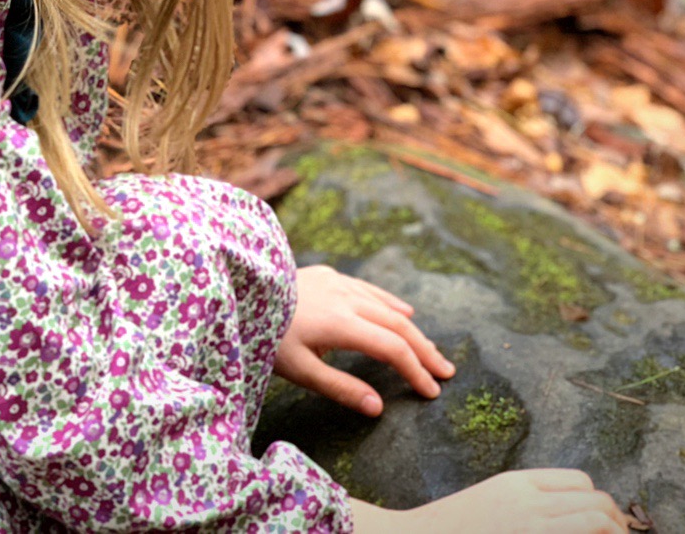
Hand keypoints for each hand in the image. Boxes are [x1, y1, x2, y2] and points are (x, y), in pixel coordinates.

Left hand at [273, 265, 453, 415]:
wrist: (238, 292)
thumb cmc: (264, 336)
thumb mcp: (297, 369)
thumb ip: (339, 387)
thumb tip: (378, 407)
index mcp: (341, 323)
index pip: (392, 348)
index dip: (415, 370)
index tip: (431, 391)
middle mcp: (345, 298)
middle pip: (397, 326)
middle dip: (424, 351)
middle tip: (446, 373)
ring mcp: (337, 283)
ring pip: (386, 306)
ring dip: (411, 330)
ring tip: (430, 351)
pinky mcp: (327, 276)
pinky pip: (368, 290)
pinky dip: (390, 304)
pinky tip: (403, 313)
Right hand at [359, 470, 632, 533]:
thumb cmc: (452, 527)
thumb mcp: (492, 501)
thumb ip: (527, 501)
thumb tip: (570, 515)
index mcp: (519, 483)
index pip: (580, 483)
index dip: (599, 503)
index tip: (605, 523)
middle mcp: (532, 503)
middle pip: (597, 504)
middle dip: (616, 523)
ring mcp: (533, 527)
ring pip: (597, 523)